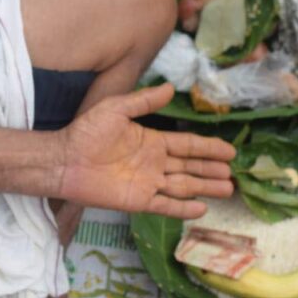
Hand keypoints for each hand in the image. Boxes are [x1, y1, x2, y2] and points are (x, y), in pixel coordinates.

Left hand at [56, 83, 235, 218]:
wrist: (64, 160)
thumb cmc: (86, 133)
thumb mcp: (115, 109)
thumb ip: (143, 102)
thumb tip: (170, 87)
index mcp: (151, 141)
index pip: (187, 145)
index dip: (208, 147)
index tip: (229, 150)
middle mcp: (153, 163)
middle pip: (190, 167)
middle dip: (211, 170)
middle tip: (232, 173)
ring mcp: (146, 183)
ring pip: (183, 186)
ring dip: (205, 188)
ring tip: (227, 189)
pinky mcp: (137, 200)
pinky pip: (165, 206)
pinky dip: (183, 209)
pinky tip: (201, 209)